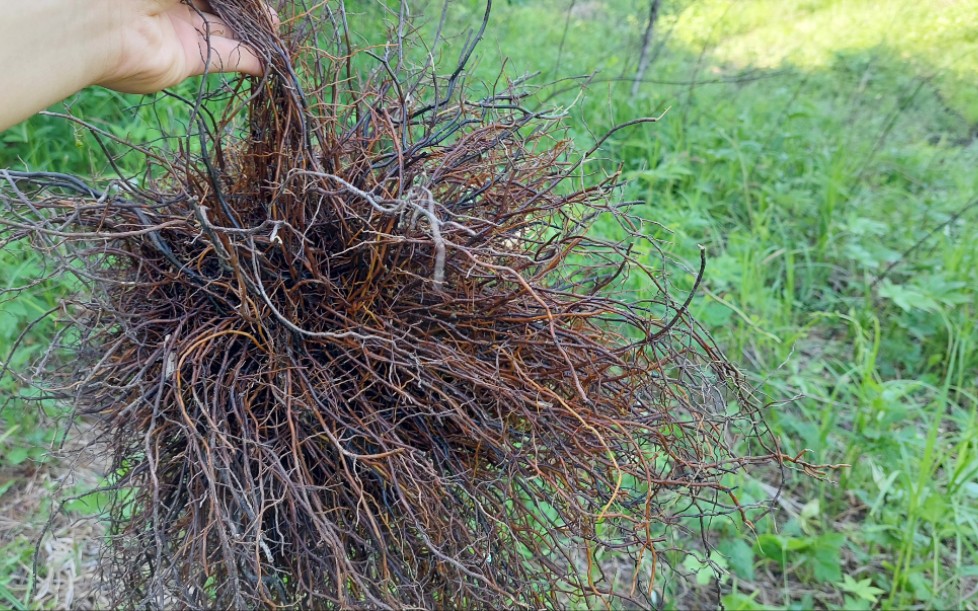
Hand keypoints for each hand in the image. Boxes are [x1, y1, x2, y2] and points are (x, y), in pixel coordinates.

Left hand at [97, 0, 273, 93]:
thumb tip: (248, 4)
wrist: (100, 21)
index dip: (238, 0)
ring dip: (252, 34)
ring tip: (277, 36)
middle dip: (246, 12)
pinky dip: (247, 59)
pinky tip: (267, 62)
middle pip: (220, 7)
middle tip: (272, 18)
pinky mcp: (187, 60)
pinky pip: (224, 57)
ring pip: (225, 31)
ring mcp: (181, 31)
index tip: (261, 3)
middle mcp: (176, 2)